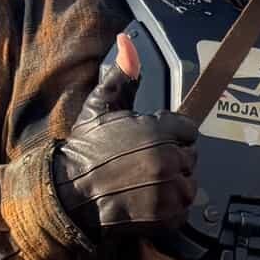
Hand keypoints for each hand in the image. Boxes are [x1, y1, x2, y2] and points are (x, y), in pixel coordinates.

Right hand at [53, 32, 197, 234]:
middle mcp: (168, 159)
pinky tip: (148, 200)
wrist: (70, 195)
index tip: (153, 141)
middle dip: (172, 156)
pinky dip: (171, 207)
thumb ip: (122, 76)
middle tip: (145, 163)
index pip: (187, 128)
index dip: (171, 133)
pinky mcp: (169, 216)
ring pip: (190, 182)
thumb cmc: (84, 151)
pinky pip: (184, 208)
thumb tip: (127, 43)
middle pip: (190, 155)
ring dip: (174, 182)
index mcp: (158, 130)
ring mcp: (171, 189)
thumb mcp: (100, 107)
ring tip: (146, 182)